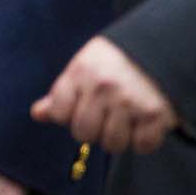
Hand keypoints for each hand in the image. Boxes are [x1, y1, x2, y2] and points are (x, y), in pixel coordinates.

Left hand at [32, 35, 179, 154]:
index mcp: (80, 73)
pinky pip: (142, 146)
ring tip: (125, 121)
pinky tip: (143, 125)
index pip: (58, 113)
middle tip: (105, 118)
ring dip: (118, 138)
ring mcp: (129, 101)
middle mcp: (102, 87)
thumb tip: (37, 115)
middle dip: (93, 131)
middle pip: (84, 133)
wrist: (158, 48)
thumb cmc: (112, 64)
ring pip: (112, 144)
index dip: (68, 116)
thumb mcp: (82, 69)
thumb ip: (60, 94)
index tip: (81, 108)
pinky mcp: (154, 114)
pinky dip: (144, 141)